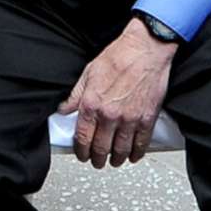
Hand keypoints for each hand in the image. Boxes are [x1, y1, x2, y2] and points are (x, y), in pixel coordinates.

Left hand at [58, 21, 174, 168]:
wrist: (146, 49)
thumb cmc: (120, 56)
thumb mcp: (89, 73)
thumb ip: (75, 96)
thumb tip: (64, 110)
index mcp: (92, 104)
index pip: (82, 138)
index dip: (80, 150)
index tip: (81, 154)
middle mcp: (110, 114)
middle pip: (100, 148)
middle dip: (97, 159)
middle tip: (96, 161)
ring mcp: (129, 118)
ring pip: (120, 150)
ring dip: (116, 159)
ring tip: (114, 161)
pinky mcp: (147, 118)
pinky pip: (141, 143)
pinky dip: (137, 153)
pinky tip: (133, 155)